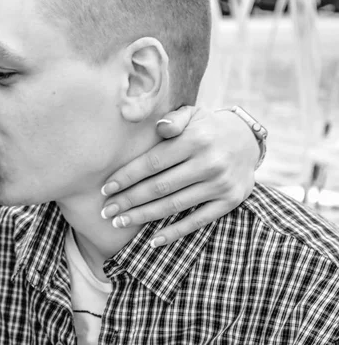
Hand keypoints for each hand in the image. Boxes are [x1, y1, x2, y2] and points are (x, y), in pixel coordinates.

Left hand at [100, 106, 258, 246]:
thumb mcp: (192, 114)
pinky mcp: (229, 201)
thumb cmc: (207, 127)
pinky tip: (153, 240)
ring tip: (120, 222)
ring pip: (174, 206)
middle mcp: (209, 163)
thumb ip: (173, 120)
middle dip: (128, 200)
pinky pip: (198, 221)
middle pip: (159, 187)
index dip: (127, 177)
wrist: (248, 140)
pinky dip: (175, 232)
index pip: (152, 162)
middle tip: (106, 211)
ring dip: (143, 216)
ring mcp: (220, 185)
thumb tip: (160, 127)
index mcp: (195, 139)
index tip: (106, 188)